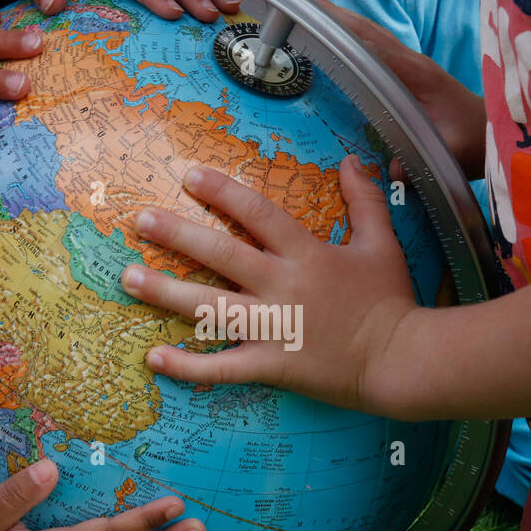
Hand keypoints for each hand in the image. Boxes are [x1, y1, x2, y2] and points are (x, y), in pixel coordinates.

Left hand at [119, 156, 419, 413]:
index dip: (221, 192)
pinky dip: (187, 366)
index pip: (257, 214)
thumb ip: (365, 201)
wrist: (401, 360)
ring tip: (129, 278)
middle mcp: (282, 287)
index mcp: (306, 254)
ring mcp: (273, 329)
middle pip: (221, 255)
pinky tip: (153, 359)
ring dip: (166, 292)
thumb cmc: (392, 302)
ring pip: (209, 308)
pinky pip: (221, 368)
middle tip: (140, 219)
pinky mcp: (270, 366)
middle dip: (178, 234)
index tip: (188, 176)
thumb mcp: (382, 244)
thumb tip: (352, 162)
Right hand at [310, 0, 484, 178]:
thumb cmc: (472, 142)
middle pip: (365, 30)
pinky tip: (331, 35)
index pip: (373, 45)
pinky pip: (372, 47)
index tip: (312, 15)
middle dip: (330, 14)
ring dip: (337, 19)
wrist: (491, 134)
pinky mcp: (405, 72)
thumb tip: (393, 170)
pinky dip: (349, 35)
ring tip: (304, 7)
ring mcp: (407, 64)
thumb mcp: (450, 154)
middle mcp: (409, 62)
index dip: (342, 30)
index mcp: (416, 74)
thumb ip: (424, 161)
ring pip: (368, 33)